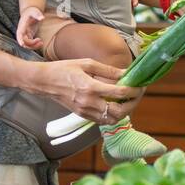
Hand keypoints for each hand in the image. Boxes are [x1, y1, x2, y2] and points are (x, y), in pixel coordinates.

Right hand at [17, 6, 44, 49]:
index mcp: (22, 26)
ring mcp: (25, 34)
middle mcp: (22, 31)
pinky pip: (30, 44)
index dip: (20, 39)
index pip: (19, 34)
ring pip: (27, 44)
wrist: (30, 12)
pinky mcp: (29, 36)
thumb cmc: (32, 11)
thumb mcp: (35, 12)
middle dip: (31, 44)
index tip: (22, 44)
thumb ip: (38, 15)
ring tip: (41, 43)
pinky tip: (41, 42)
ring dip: (33, 46)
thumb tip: (42, 18)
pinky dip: (35, 45)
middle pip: (23, 41)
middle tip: (40, 41)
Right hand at [27, 59, 144, 124]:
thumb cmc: (64, 69)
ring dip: (124, 111)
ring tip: (128, 100)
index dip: (134, 90)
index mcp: (90, 87)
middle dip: (133, 104)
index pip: (120, 92)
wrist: (43, 82)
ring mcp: (85, 111)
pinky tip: (115, 104)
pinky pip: (103, 120)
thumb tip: (127, 73)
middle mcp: (89, 102)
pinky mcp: (82, 115)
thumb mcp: (87, 64)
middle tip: (137, 94)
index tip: (141, 85)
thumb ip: (108, 70)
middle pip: (119, 111)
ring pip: (112, 119)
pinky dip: (113, 115)